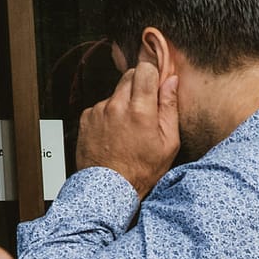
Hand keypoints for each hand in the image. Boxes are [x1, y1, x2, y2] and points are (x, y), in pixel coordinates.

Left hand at [74, 58, 179, 197]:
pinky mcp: (87, 117)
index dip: (152, 75)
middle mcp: (117, 106)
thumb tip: (171, 81)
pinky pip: (102, 106)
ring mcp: (99, 110)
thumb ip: (170, 108)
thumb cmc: (142, 170)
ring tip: (128, 128)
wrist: (109, 188)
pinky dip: (109, 114)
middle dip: (139, 86)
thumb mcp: (168, 143)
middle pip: (129, 76)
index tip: (156, 85)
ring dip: (124, 102)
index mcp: (140, 111)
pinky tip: (114, 133)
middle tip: (145, 109)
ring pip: (116, 92)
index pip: (144, 69)